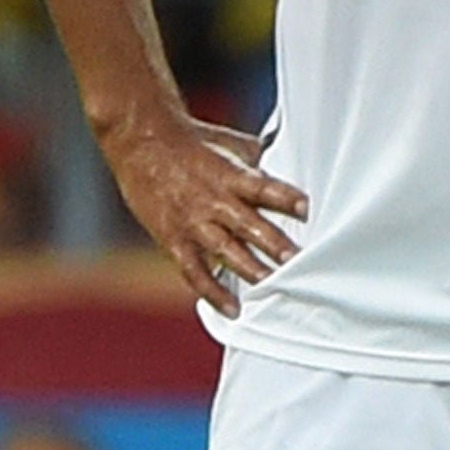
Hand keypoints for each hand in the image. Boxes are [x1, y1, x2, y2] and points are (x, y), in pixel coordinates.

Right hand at [99, 108, 305, 316]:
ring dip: (251, 270)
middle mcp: (214, 200)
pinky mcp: (172, 240)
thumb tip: (292, 167)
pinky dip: (212, 292)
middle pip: (249, 224)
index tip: (307, 209)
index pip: (264, 187)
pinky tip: (232, 308)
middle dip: (274, 244)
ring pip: (225, 251)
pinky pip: (194, 271)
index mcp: (232, 175)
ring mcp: (193, 222)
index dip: (285, 198)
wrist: (142, 142)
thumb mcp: (234, 144)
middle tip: (296, 260)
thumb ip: (260, 163)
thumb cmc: (195, 141)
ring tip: (273, 285)